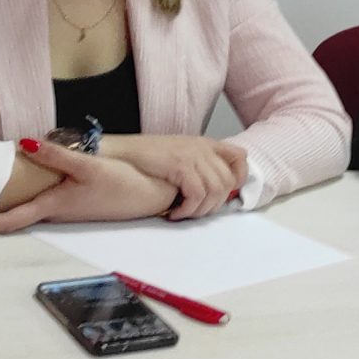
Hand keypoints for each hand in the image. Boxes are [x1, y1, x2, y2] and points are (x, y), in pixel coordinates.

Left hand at [0, 140, 176, 233]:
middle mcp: (54, 211)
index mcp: (53, 206)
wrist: (152, 196)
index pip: (8, 221)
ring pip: (25, 210)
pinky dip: (22, 199)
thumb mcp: (91, 167)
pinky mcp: (75, 202)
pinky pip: (39, 203)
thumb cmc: (124, 185)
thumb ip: (58, 155)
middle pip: (12, 217)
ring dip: (3, 209)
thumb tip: (25, 143)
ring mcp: (65, 208)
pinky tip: (21, 187)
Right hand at [102, 135, 248, 219]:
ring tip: (184, 215)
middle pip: (228, 181)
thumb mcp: (177, 156)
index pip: (241, 158)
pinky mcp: (180, 165)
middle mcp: (202, 147)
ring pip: (216, 191)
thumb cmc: (143, 159)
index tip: (225, 196)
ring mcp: (192, 155)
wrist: (118, 152)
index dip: (239, 179)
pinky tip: (175, 213)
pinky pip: (197, 194)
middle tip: (196, 213)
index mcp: (204, 143)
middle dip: (215, 204)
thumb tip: (212, 192)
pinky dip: (189, 209)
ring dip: (201, 210)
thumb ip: (197, 167)